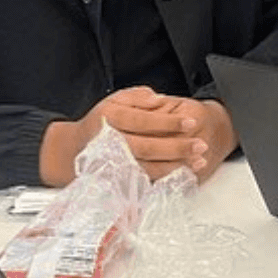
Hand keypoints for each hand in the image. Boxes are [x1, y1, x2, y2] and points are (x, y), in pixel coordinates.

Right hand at [40, 87, 232, 185]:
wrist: (76, 148)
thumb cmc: (102, 121)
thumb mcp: (115, 99)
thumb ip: (137, 97)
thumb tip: (158, 100)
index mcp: (110, 118)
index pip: (144, 120)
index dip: (169, 122)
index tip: (191, 122)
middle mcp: (111, 142)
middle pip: (148, 146)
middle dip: (178, 147)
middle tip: (201, 145)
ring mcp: (115, 163)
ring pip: (148, 167)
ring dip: (176, 166)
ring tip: (198, 162)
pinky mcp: (119, 178)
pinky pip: (144, 180)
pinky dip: (165, 178)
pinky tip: (183, 174)